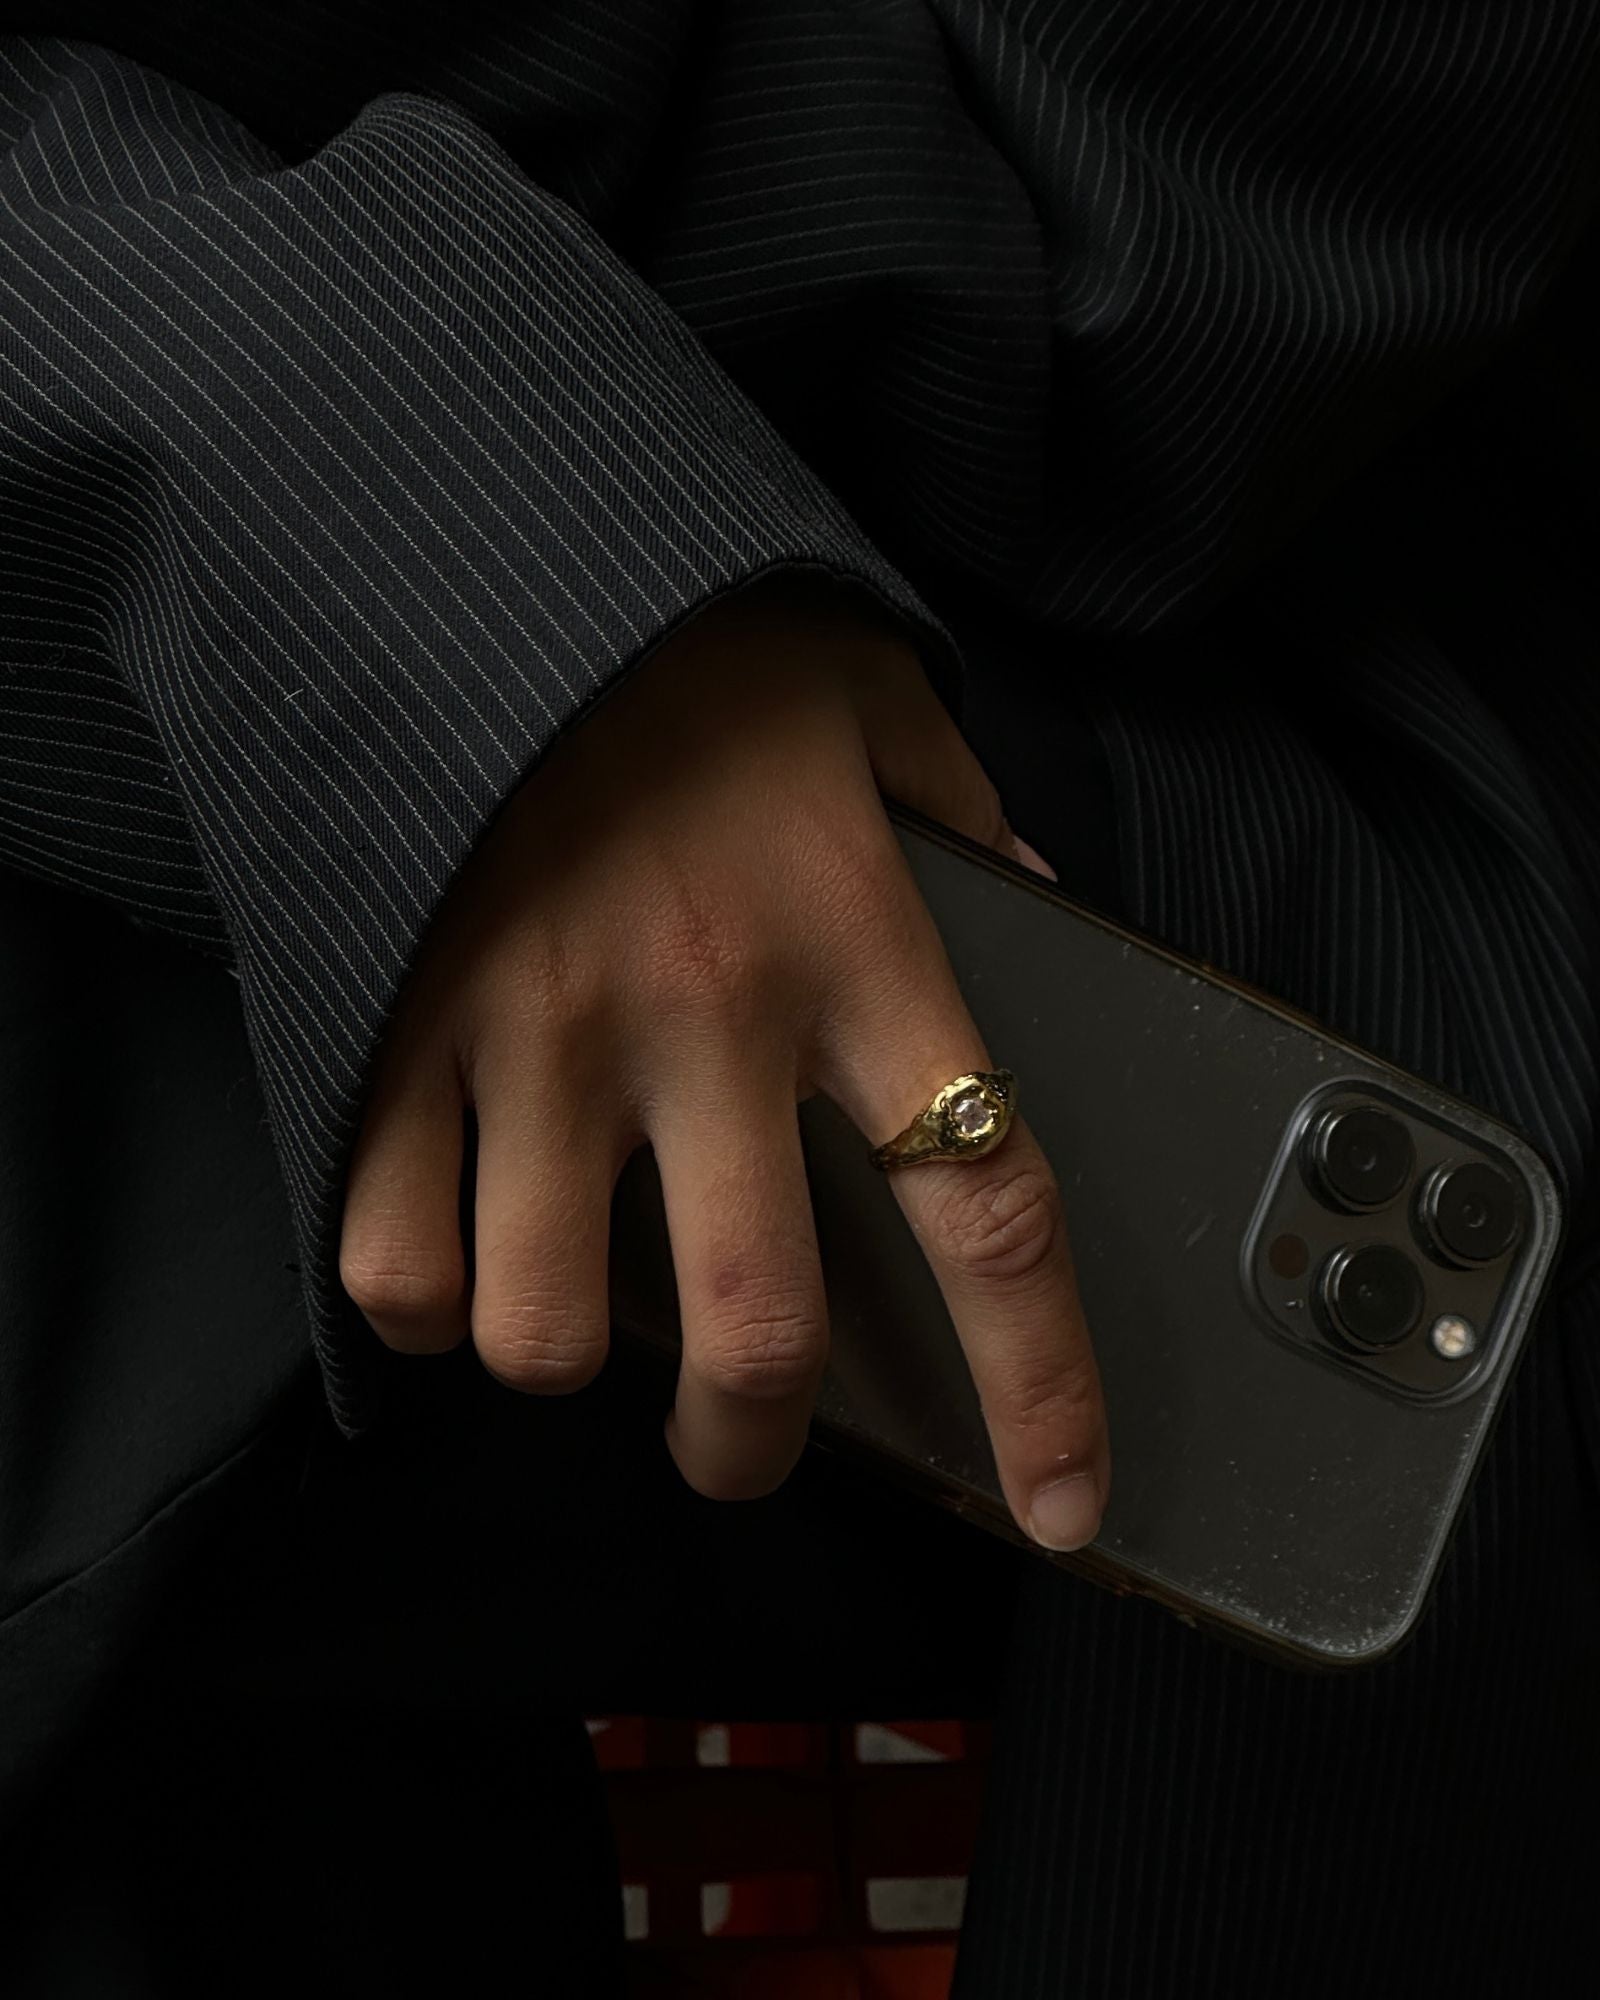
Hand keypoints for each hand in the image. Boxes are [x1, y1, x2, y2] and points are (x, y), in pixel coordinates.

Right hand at [338, 573, 1108, 1551]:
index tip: (1059, 1503)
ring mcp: (541, 1032)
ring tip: (574, 1299)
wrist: (478, 540)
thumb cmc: (693, 639)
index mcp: (856, 944)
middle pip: (753, 1336)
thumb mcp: (872, 705)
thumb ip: (965, 822)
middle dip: (749, 1446)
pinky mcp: (400, 1027)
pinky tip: (454, 1240)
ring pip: (547, 1336)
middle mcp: (709, 1014)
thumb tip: (1030, 908)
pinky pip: (392, 1259)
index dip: (1039, 1386)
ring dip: (570, 1360)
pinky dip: (423, 1297)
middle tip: (739, 1440)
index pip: (988, 1206)